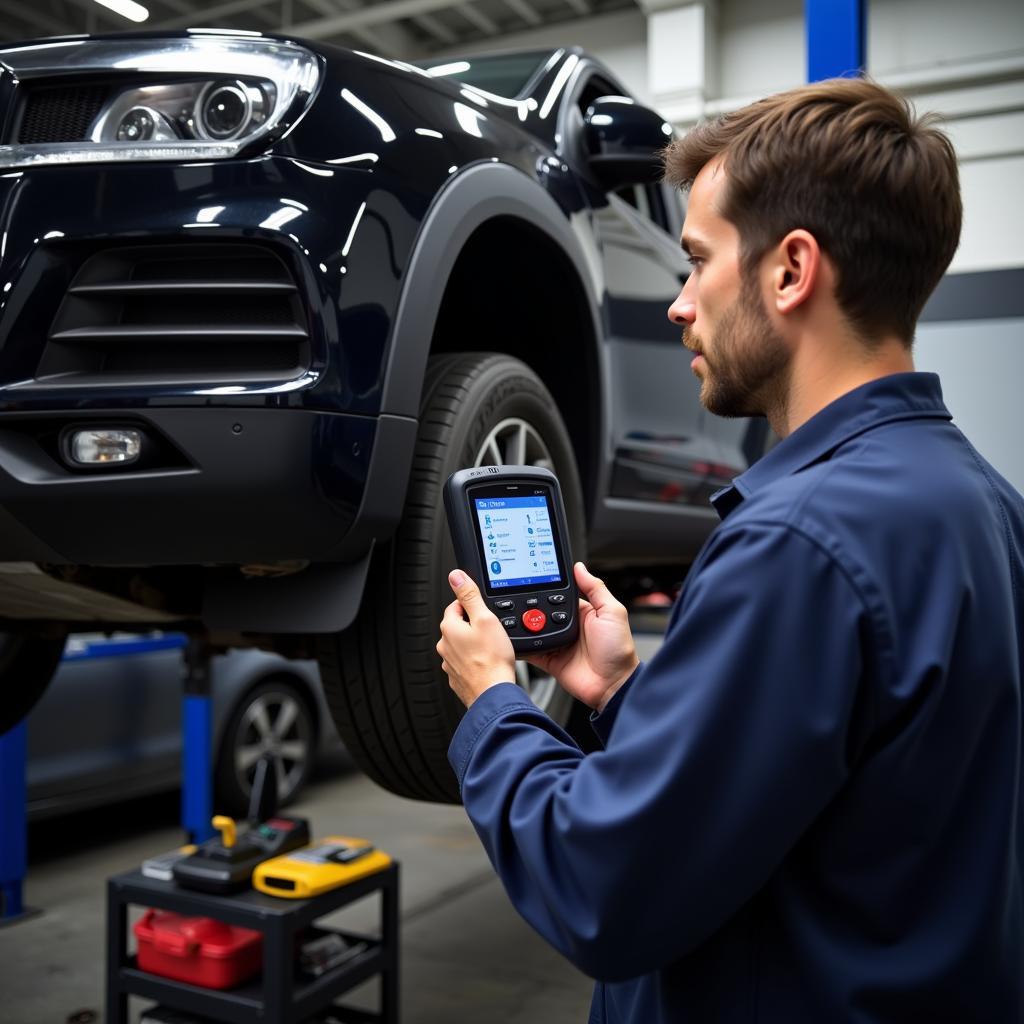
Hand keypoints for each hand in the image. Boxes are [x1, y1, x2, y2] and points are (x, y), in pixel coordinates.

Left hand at [437, 570, 515, 707]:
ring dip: (474, 645)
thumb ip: (469, 596)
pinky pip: (465, 663)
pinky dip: (475, 662)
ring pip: (462, 646)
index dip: (472, 606)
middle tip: (492, 632)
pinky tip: (488, 663)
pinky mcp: (457, 678)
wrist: (494, 694)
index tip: (484, 612)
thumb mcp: (485, 619)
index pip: (455, 606)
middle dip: (474, 626)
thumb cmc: (492, 660)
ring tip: (492, 649)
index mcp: (449, 628)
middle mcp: (444, 646)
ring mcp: (449, 664)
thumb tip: (456, 576)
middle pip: (459, 626)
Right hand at [526, 562, 638, 711]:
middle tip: (518, 598)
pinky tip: (513, 637)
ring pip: (534, 628)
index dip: (548, 588)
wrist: (613, 685)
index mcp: (582, 612)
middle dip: (531, 606)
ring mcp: (558, 643)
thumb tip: (580, 567)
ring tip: (513, 616)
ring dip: (525, 623)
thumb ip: (595, 588)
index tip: (532, 578)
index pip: (559, 594)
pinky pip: (530, 650)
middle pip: (543, 611)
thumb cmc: (618, 651)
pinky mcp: (549, 660)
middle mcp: (568, 626)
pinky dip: (521, 644)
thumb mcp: (613, 612)